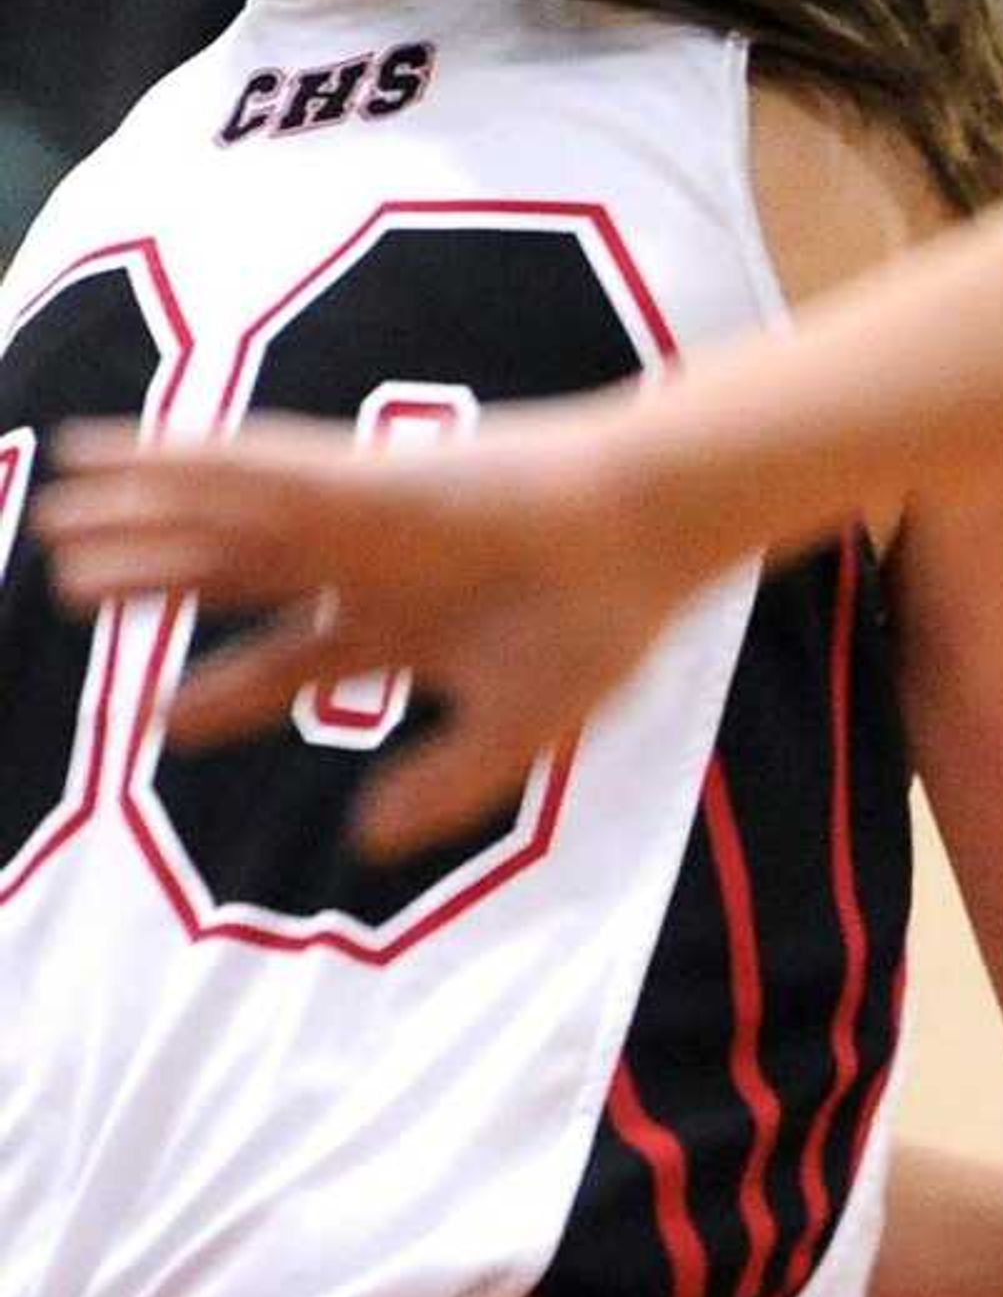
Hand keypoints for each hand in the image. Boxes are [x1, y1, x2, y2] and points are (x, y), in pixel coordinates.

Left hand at [42, 404, 717, 859]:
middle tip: (70, 588)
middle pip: (237, 574)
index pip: (292, 662)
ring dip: (138, 517)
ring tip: (56, 517)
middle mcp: (368, 568)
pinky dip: (170, 463)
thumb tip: (367, 840)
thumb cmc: (605, 619)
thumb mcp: (526, 727)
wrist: (648, 530)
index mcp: (407, 629)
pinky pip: (242, 469)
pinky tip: (108, 456)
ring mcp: (359, 518)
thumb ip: (447, 783)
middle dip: (156, 582)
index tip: (158, 719)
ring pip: (223, 519)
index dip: (221, 694)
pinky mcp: (358, 479)